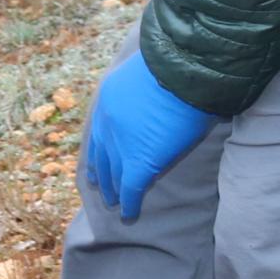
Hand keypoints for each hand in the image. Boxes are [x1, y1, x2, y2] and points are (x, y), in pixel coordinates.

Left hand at [78, 49, 215, 221]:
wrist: (184, 69)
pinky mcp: (138, 162)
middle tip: (100, 188)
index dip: (98, 148)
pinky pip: (131, 189)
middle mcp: (107, 121)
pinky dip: (130, 204)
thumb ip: (145, 86)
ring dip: (114, 191)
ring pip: (114, 174)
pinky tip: (130, 215)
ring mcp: (120, 143)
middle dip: (102, 173)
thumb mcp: (149, 70)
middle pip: (101, 154)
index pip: (100, 130)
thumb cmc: (177, 63)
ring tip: (114, 203)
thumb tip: (160, 91)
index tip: (96, 160)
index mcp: (108, 97)